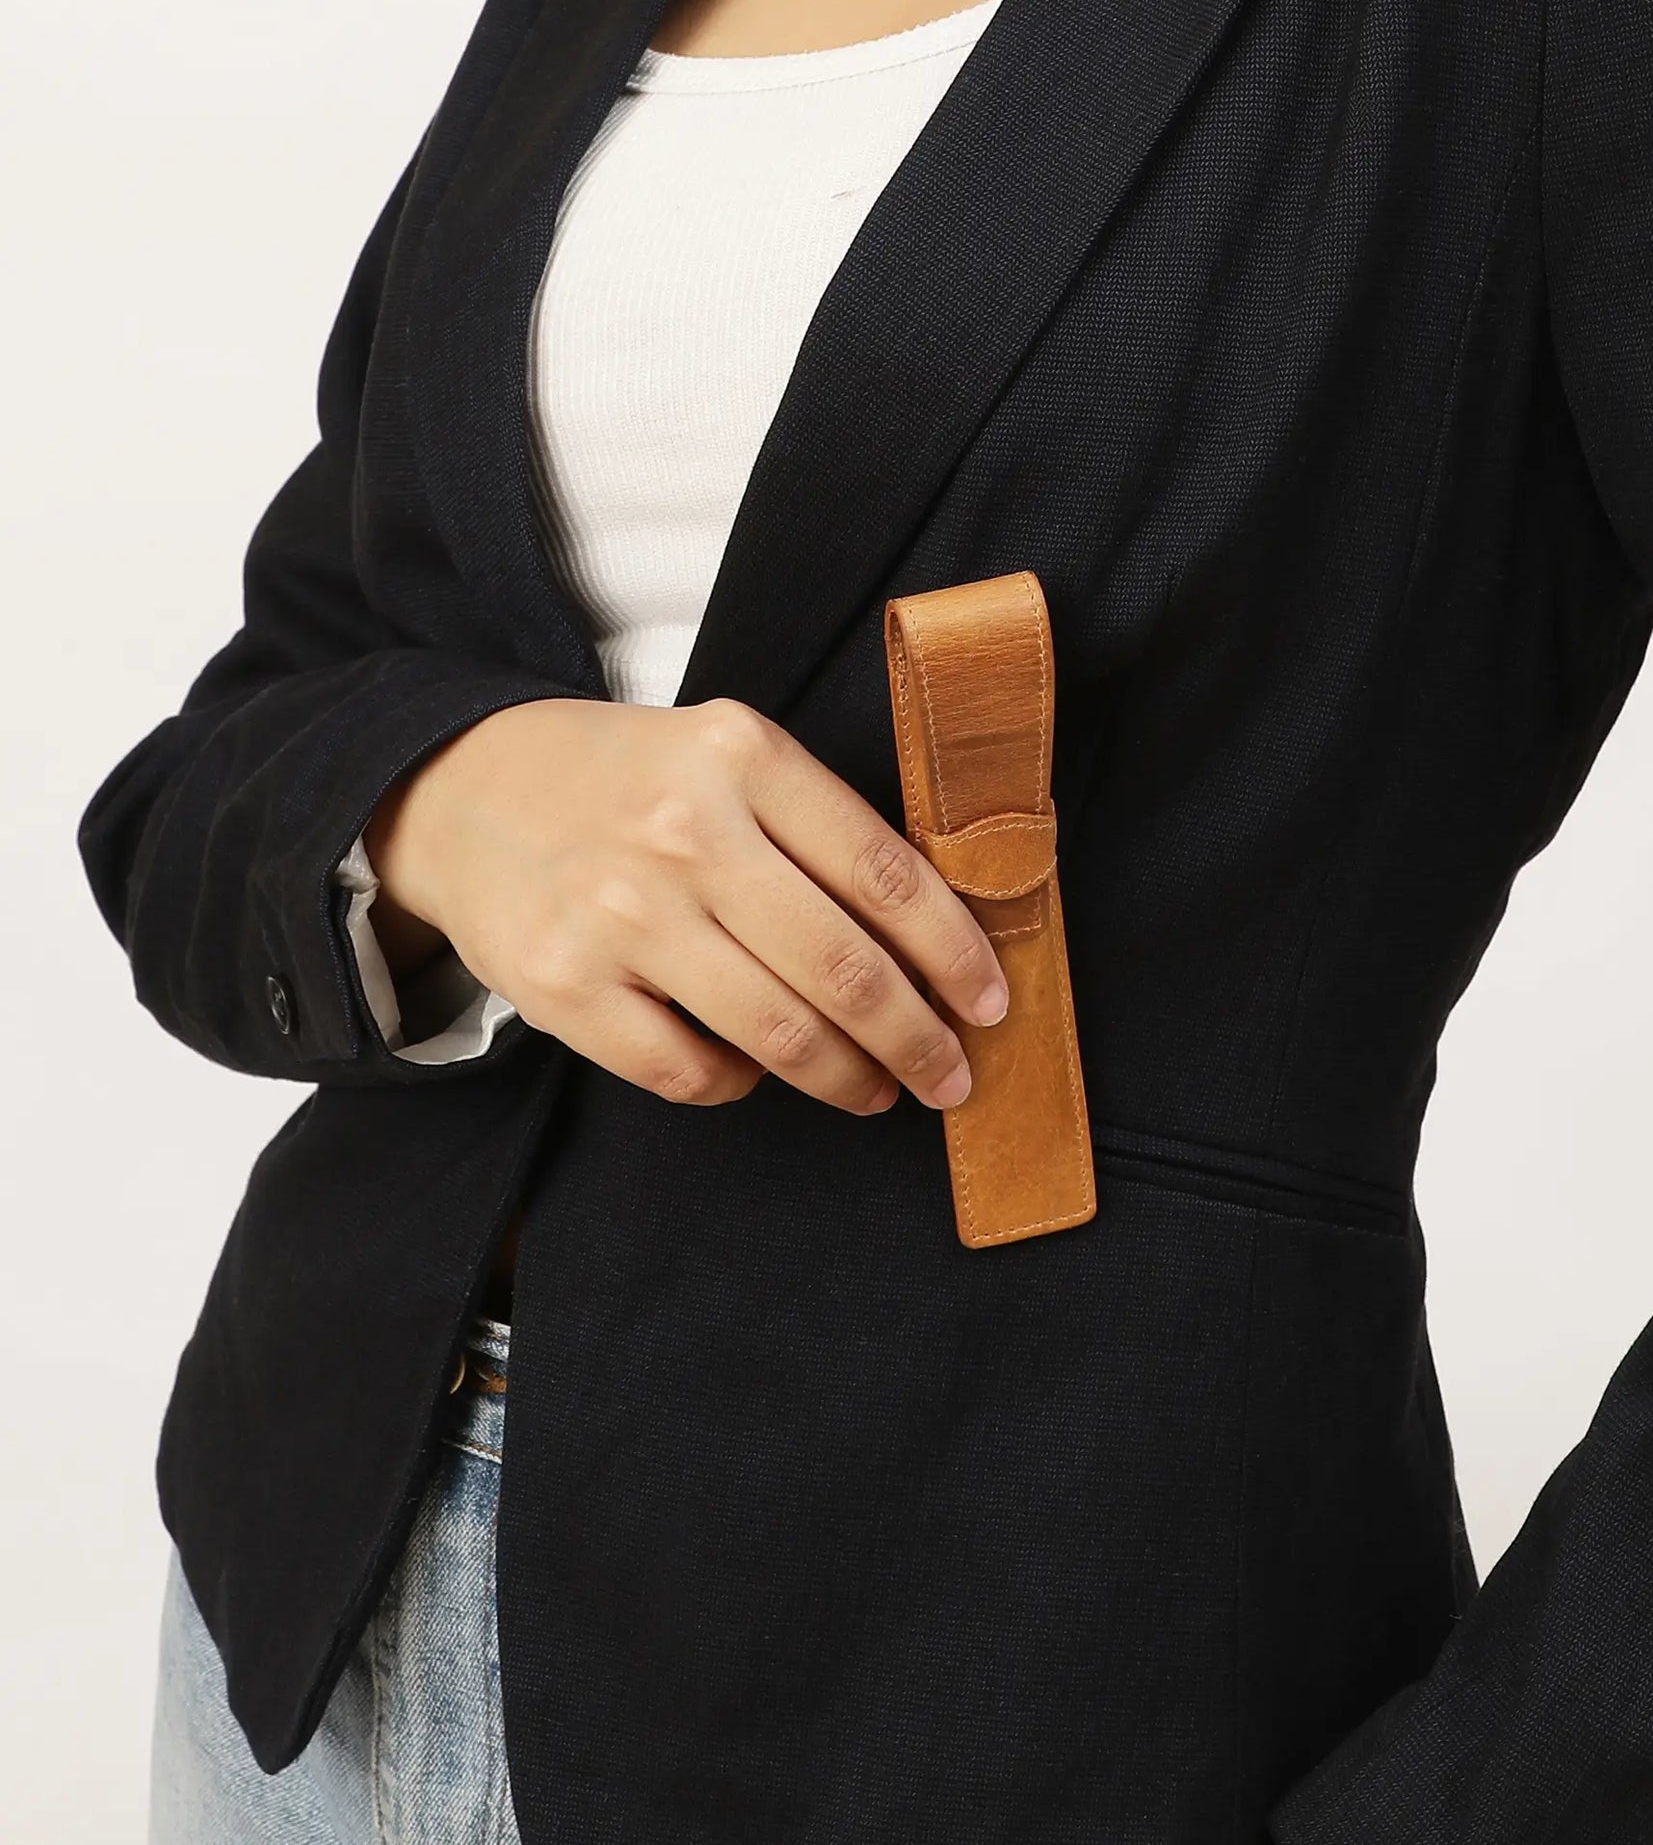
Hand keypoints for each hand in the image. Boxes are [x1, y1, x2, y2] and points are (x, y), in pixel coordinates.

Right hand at [362, 696, 1007, 1111]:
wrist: (465, 793)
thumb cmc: (629, 783)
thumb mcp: (727, 758)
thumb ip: (820, 827)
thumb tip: (939, 939)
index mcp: (742, 759)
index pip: (885, 873)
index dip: (955, 953)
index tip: (990, 1003)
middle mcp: (683, 832)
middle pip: (843, 968)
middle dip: (919, 1040)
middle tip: (952, 1077)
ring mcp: (618, 915)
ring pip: (776, 1033)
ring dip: (848, 1078)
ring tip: (877, 1091)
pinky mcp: (565, 988)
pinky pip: (690, 1074)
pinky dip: (741, 1086)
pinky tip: (757, 1071)